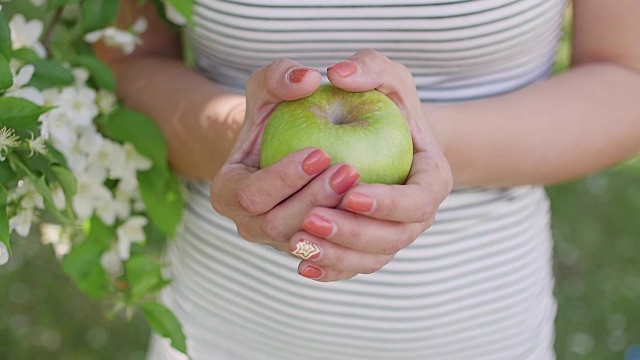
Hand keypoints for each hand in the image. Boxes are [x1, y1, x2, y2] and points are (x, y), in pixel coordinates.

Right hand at [210, 59, 361, 253]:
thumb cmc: (279, 113)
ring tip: (362, 185)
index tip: (319, 152)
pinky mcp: (309, 250)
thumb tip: (307, 80)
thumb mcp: (271, 84)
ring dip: (337, 221)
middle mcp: (250, 224)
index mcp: (228, 192)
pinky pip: (330, 259)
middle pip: (278, 226)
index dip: (283, 179)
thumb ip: (280, 74)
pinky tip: (374, 214)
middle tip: (349, 170)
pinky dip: (350, 241)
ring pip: (308, 245)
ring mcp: (280, 242)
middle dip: (314, 200)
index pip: (250, 196)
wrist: (294, 144)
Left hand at [288, 50, 452, 280]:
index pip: (419, 202)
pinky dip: (329, 270)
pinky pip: (350, 268)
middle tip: (312, 219)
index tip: (349, 193)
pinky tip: (301, 262)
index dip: (387, 204)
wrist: (371, 134)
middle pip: (393, 240)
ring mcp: (391, 234)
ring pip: (370, 260)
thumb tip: (336, 75)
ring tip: (299, 239)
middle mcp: (416, 215)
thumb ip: (366, 66)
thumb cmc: (379, 102)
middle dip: (353, 234)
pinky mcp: (365, 247)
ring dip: (335, 255)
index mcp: (432, 178)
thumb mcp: (380, 73)